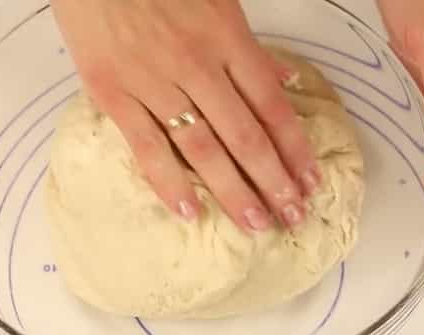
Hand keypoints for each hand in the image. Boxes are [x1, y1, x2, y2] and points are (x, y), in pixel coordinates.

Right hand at [50, 0, 319, 231]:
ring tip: (256, 224)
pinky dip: (168, 182)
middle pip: (245, 136)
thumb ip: (251, 47)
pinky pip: (146, 146)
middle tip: (292, 217)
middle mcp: (196, 64)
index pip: (272, 106)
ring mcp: (153, 81)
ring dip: (233, 191)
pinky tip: (190, 212)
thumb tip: (287, 78)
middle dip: (273, 182)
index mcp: (226, 37)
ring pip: (203, 149)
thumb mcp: (217, 0)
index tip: (310, 182)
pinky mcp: (113, 92)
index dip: (295, 149)